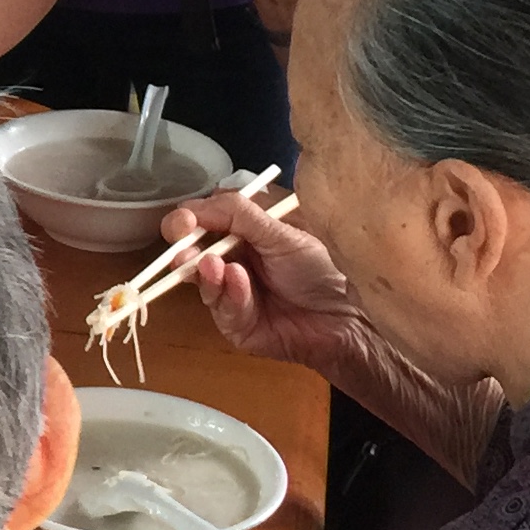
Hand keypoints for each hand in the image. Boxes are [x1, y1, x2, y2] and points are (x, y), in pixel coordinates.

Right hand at [176, 184, 373, 381]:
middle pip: (191, 251)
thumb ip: (238, 214)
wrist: (345, 317)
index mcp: (243, 231)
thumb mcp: (281, 233)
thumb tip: (193, 206)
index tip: (185, 222)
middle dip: (184, 248)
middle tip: (185, 250)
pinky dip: (229, 295)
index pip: (203, 219)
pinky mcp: (235, 323)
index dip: (189, 219)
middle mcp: (232, 259)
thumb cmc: (321, 267)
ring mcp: (231, 292)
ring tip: (215, 266)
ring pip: (200, 280)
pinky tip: (242, 285)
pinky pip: (220, 307)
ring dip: (205, 273)